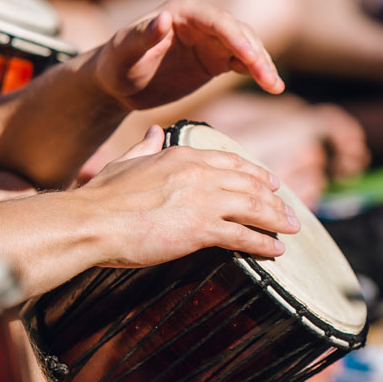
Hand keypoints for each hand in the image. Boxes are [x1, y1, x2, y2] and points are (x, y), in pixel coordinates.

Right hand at [74, 126, 299, 265]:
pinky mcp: (201, 228)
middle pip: (250, 184)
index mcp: (182, 156)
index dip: (255, 173)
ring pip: (254, 208)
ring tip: (291, 229)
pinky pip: (243, 236)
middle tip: (288, 210)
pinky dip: (263, 243)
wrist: (90, 222)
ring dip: (277, 219)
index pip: (231, 162)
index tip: (272, 182)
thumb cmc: (101, 197)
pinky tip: (275, 250)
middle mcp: (200, 174)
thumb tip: (155, 131)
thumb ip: (145, 146)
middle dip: (273, 199)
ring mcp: (203, 200)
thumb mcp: (126, 162)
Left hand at [94, 0, 285, 109]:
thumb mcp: (123, 53)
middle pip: (238, 33)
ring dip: (263, 65)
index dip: (236, 38)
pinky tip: (271, 86)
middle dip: (256, 56)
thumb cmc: (116, 65)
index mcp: (182, 10)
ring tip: (275, 87)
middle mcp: (201, 19)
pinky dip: (258, 72)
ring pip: (246, 46)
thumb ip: (142, 35)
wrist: (118, 84)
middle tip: (270, 81)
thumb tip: (164, 18)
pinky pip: (243, 61)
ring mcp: (211, 38)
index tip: (252, 59)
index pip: (217, 20)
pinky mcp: (216, 57)